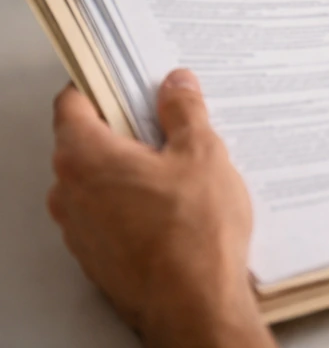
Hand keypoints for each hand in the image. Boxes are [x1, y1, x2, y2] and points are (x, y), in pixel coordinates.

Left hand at [48, 69, 275, 347]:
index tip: (128, 79)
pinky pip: (110, 213)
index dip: (103, 85)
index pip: (73, 103)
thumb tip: (176, 86)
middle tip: (170, 124)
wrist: (195, 306)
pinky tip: (176, 205)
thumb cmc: (193, 236)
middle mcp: (69, 193)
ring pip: (99, 180)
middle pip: (87, 140)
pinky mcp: (98, 255)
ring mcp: (80, 228)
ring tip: (182, 170)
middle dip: (127, 128)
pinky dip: (135, 202)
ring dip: (133, 168)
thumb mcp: (202, 154)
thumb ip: (184, 111)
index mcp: (85, 157)